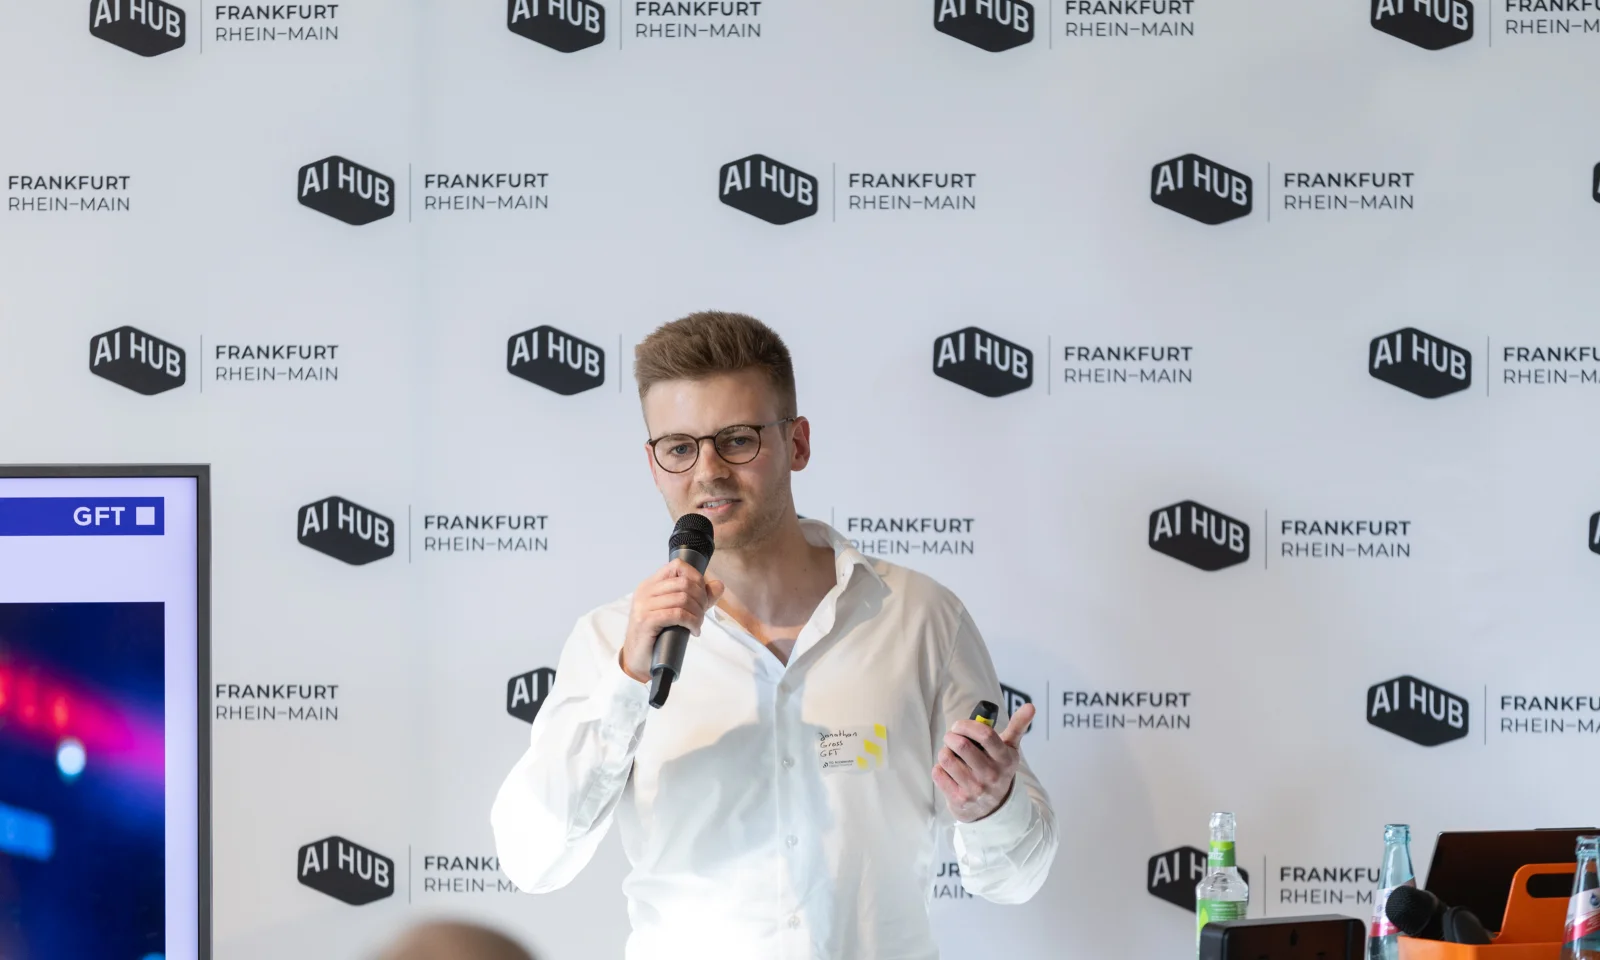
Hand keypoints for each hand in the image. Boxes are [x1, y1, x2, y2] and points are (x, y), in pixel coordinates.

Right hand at [619, 559, 724, 683]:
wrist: (638, 660)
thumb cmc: (657, 636)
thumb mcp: (677, 613)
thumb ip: (698, 598)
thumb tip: (719, 585)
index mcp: (650, 585)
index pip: (677, 566)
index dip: (696, 578)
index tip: (701, 596)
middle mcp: (645, 591)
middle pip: (684, 583)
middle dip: (700, 599)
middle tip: (701, 615)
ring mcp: (643, 605)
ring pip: (682, 599)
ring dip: (697, 614)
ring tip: (697, 625)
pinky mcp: (645, 621)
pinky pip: (677, 614)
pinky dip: (691, 622)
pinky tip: (693, 631)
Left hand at [932, 703, 1035, 821]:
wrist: (993, 808)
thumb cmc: (998, 770)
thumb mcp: (1010, 750)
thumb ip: (1018, 726)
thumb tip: (1030, 706)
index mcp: (1004, 759)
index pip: (985, 734)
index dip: (967, 725)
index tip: (959, 726)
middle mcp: (991, 775)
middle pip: (961, 745)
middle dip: (951, 736)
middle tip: (951, 737)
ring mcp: (975, 789)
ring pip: (946, 758)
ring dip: (944, 752)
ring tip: (951, 755)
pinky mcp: (959, 799)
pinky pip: (938, 773)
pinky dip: (939, 768)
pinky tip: (949, 772)